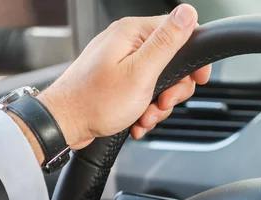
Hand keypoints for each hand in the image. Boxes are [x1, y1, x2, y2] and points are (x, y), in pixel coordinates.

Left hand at [36, 4, 210, 150]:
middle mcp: (126, 43)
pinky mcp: (117, 80)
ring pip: (159, 82)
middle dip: (172, 90)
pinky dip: (144, 109)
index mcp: (133, 33)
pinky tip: (135, 119)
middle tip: (161, 103)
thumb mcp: (140, 73)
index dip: (192, 60)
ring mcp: (120, 62)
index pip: (178, 32)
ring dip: (157, 105)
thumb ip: (166, 42)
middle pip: (171, 61)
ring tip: (143, 115)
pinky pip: (143, 92)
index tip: (197, 79)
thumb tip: (187, 13)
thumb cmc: (94, 101)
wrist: (64, 124)